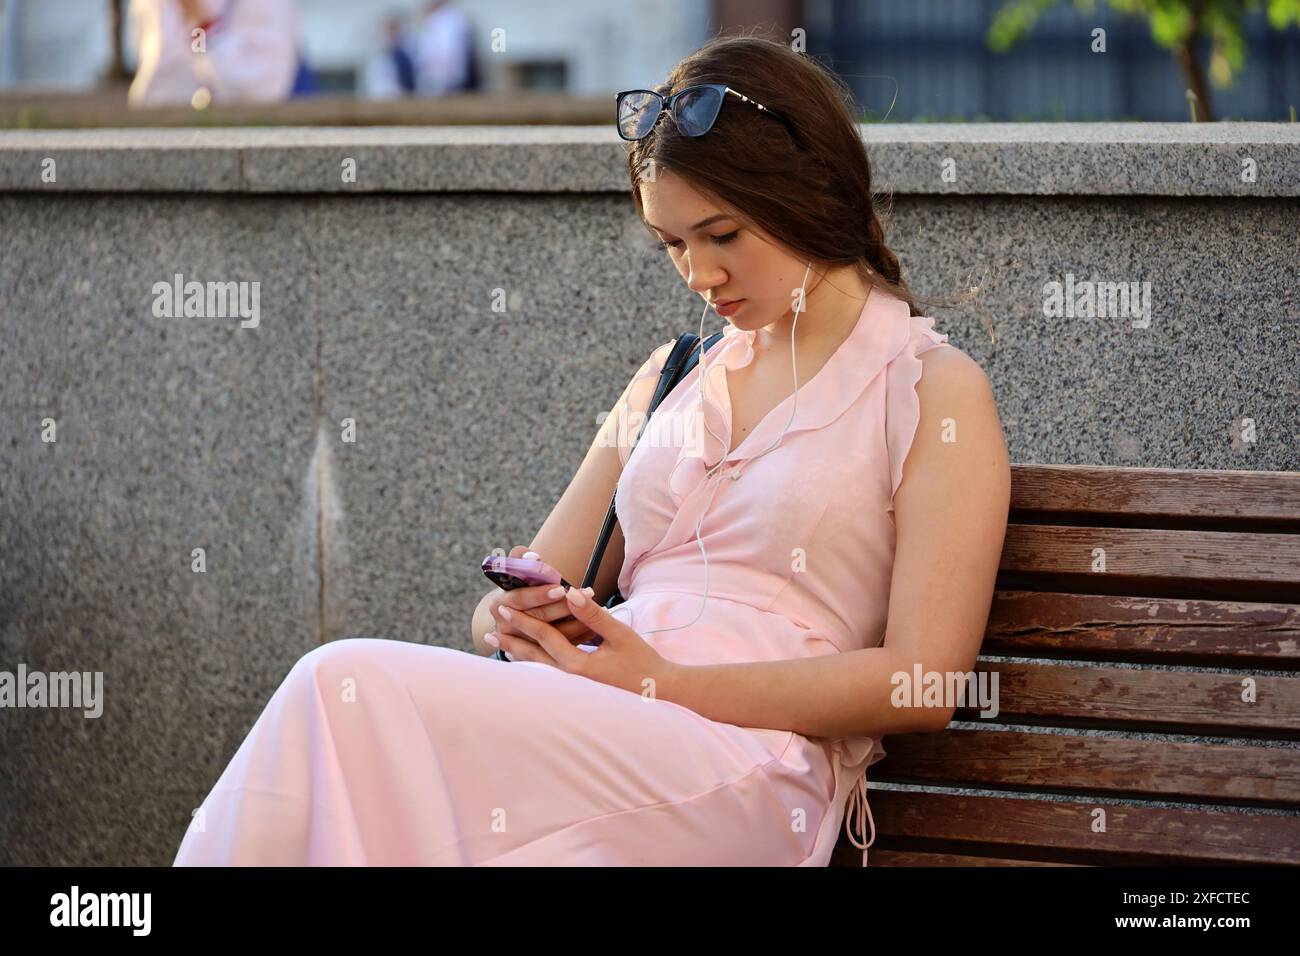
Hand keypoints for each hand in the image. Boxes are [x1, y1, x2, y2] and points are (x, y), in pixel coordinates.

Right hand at [487, 547, 598, 658]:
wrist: (514, 615)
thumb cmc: (520, 589)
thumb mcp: (515, 573)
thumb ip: (521, 561)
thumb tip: (531, 556)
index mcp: (500, 605)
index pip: (520, 600)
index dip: (540, 594)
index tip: (561, 589)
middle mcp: (508, 627)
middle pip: (538, 619)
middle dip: (564, 606)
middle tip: (586, 595)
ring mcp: (523, 644)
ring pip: (553, 636)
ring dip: (577, 621)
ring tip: (596, 607)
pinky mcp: (539, 655)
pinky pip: (562, 647)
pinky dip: (580, 635)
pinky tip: (595, 625)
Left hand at [493, 585, 678, 699]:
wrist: (661, 694)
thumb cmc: (643, 664)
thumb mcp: (620, 635)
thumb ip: (593, 615)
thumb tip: (570, 593)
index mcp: (578, 665)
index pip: (544, 637)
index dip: (524, 620)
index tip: (505, 609)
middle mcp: (570, 681)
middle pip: (533, 657)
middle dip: (512, 642)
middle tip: (490, 631)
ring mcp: (574, 691)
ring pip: (539, 671)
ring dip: (520, 656)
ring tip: (502, 647)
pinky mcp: (580, 694)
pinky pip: (550, 679)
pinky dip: (535, 668)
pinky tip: (529, 665)